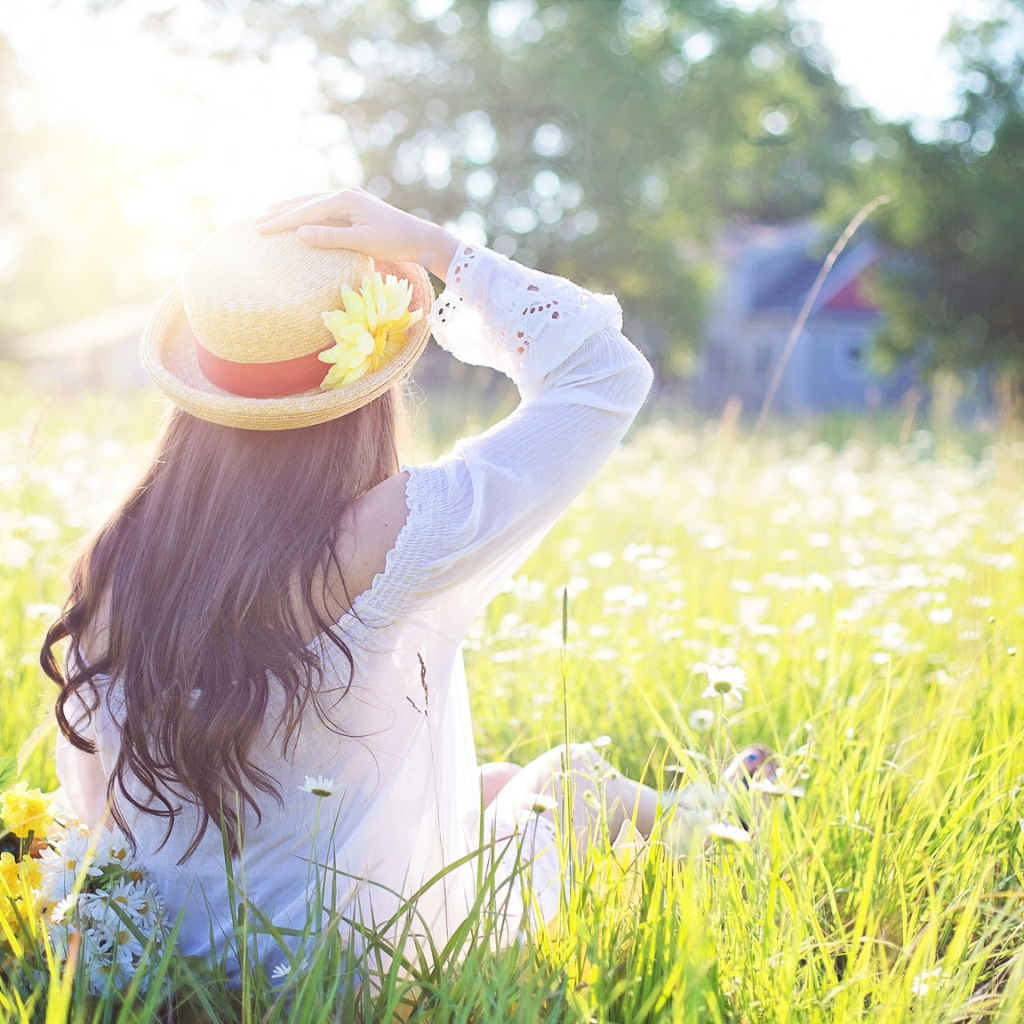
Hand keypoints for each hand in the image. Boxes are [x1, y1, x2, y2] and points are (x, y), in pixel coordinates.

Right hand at [255, 188, 458, 280]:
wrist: (421, 238)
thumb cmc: (395, 242)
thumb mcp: (362, 242)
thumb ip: (331, 237)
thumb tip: (299, 233)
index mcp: (345, 199)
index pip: (306, 210)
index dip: (282, 221)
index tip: (260, 229)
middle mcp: (346, 194)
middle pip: (306, 202)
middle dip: (281, 212)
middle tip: (256, 221)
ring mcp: (351, 199)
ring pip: (313, 202)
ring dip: (292, 208)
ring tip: (270, 212)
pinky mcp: (356, 207)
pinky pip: (324, 207)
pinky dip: (308, 211)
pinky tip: (300, 215)